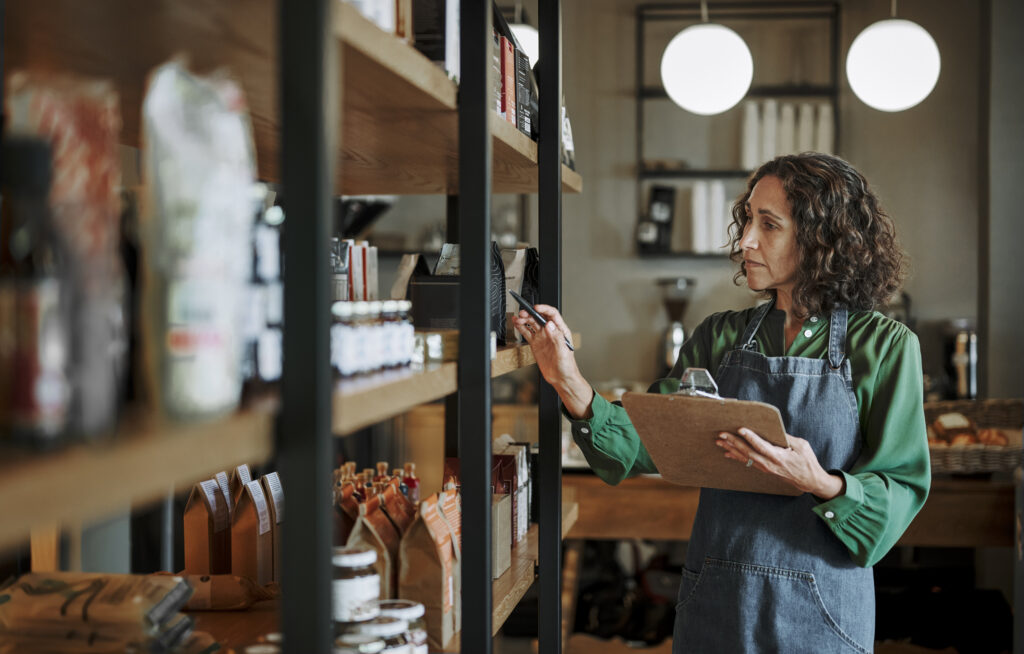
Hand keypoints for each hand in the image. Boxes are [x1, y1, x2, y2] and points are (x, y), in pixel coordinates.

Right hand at [512, 304, 592, 418]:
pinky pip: (527, 332)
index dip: (544, 309)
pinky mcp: (535, 344)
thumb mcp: (564, 352)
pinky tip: (516, 324)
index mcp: (561, 331)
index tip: (536, 308)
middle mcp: (551, 332)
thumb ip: (557, 338)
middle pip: (540, 317)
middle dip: (531, 313)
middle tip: (523, 314)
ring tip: (517, 318)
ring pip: (532, 323)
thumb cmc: (567, 366)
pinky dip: (521, 327)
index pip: (552, 315)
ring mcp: (542, 337)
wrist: (561, 378)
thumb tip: (549, 325)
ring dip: (524, 319)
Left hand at [715, 428, 845, 498]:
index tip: (740, 429)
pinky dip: (737, 457)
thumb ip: (787, 438)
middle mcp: (769, 463)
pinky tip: (727, 453)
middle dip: (734, 442)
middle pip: (748, 452)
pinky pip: (748, 462)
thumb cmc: (807, 462)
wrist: (808, 480)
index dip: (750, 437)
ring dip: (731, 449)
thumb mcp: (802, 446)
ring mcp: (765, 467)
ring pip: (745, 457)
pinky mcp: (764, 469)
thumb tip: (774, 429)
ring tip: (720, 442)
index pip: (761, 446)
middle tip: (722, 434)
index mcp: (779, 456)